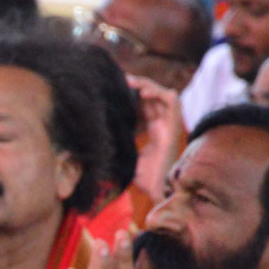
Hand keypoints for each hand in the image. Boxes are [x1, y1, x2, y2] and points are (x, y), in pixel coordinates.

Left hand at [129, 74, 185, 204]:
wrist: (157, 189)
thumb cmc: (142, 179)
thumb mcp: (124, 158)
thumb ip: (116, 148)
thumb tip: (94, 143)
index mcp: (153, 131)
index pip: (145, 107)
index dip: (133, 96)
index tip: (116, 88)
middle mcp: (162, 125)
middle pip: (153, 97)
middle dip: (139, 86)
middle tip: (122, 79)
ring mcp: (169, 125)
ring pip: (164, 95)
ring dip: (148, 86)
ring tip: (131, 82)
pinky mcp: (175, 127)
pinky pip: (173, 102)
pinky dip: (160, 93)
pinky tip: (144, 92)